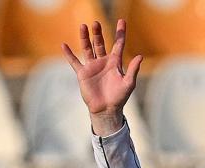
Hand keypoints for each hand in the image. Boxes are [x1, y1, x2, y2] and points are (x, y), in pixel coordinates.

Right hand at [61, 19, 141, 135]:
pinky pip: (74, 62)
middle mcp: (103, 62)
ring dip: (85, 38)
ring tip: (83, 26)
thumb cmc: (119, 97)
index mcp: (115, 62)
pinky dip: (69, 54)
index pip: (118, 44)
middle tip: (96, 23)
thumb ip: (133, 69)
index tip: (122, 21)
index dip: (120, 33)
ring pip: (87, 48)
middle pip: (100, 43)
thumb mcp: (129, 83)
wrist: (106, 109)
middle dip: (98, 33)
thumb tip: (140, 56)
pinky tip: (64, 45)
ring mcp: (92, 67)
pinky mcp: (83, 74)